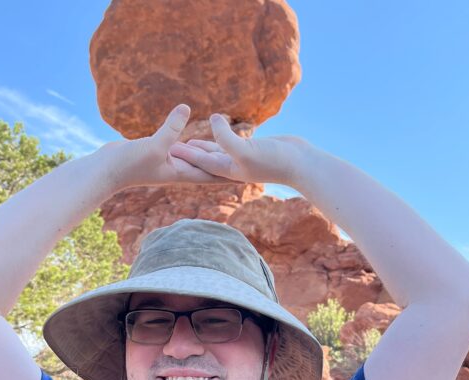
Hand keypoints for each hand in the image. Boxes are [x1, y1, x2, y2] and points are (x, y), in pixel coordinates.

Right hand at [96, 104, 240, 188]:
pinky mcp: (156, 155)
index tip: (249, 173)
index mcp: (181, 173)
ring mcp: (166, 164)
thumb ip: (171, 127)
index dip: (230, 173)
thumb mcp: (154, 144)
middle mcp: (177, 170)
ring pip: (193, 159)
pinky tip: (190, 139)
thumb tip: (187, 107)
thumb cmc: (128, 163)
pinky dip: (187, 146)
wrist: (105, 171)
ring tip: (222, 150)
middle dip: (224, 165)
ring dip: (206, 155)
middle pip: (207, 168)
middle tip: (243, 161)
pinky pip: (178, 150)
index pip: (212, 174)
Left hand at [168, 113, 314, 185]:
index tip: (166, 149)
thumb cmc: (275, 160)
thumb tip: (213, 119)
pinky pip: (232, 143)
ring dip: (203, 148)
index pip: (201, 163)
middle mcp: (235, 167)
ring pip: (218, 152)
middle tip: (169, 147)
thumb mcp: (245, 149)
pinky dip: (222, 137)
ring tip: (188, 141)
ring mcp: (245, 158)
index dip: (184, 156)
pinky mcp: (254, 149)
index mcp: (230, 171)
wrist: (302, 164)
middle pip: (205, 160)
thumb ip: (226, 137)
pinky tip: (219, 131)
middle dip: (188, 155)